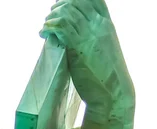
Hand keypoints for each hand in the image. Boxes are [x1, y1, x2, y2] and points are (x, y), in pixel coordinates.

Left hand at [40, 0, 134, 120]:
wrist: (113, 92)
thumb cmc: (106, 75)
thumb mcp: (104, 49)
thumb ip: (93, 38)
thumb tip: (76, 35)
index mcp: (107, 24)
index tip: (63, 3)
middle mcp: (99, 26)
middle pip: (77, 1)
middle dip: (60, 5)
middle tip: (51, 16)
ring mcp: (89, 35)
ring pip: (67, 12)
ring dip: (51, 17)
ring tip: (46, 26)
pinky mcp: (78, 47)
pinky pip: (61, 27)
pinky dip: (49, 27)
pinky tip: (43, 33)